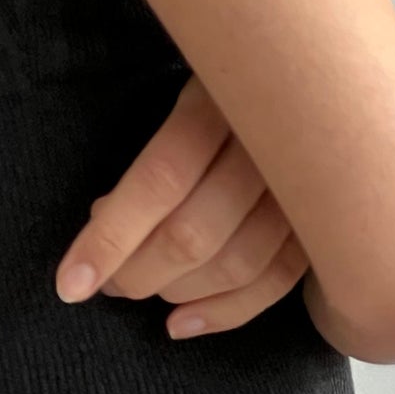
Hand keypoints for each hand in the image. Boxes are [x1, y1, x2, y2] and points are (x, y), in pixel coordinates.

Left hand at [55, 73, 310, 339]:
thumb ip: (150, 147)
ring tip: (136, 291)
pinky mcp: (324, 218)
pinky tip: (183, 324)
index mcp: (218, 102)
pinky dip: (226, 312)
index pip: (159, 181)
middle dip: (137, 272)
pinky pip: (277, 281)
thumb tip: (103, 215)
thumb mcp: (184, 86)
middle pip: (193, 233)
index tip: (70, 284)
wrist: (315, 69)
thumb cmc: (228, 79)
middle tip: (107, 282)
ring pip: (235, 265)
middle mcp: (266, 147)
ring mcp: (303, 187)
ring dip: (176, 293)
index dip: (111, 238)